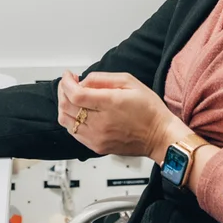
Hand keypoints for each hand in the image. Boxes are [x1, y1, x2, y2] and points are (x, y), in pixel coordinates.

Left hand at [56, 70, 186, 161]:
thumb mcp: (130, 82)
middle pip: (66, 107)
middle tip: (69, 83)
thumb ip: (103, 79)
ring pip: (66, 121)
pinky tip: (79, 112)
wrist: (159, 136)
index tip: (68, 75)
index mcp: (110, 104)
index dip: (66, 83)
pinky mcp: (97, 147)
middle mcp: (101, 123)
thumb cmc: (149, 109)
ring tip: (72, 97)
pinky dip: (71, 120)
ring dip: (64, 106)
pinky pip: (74, 133)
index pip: (75, 94)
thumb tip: (83, 81)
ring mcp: (97, 137)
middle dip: (63, 91)